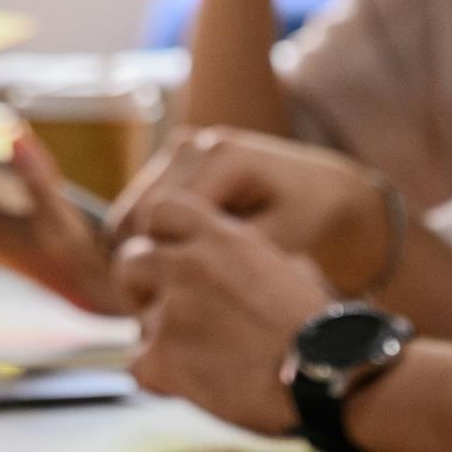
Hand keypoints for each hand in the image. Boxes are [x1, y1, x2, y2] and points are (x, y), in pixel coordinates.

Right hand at [110, 128, 388, 295]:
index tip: (166, 304)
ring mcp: (180, 149)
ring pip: (130, 211)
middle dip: (144, 260)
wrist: (320, 188)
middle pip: (136, 211)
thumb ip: (229, 257)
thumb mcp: (279, 242)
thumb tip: (178, 279)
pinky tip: (173, 267)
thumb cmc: (306, 218)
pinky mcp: (174, 163)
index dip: (157, 264)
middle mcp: (194, 145)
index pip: (158, 215)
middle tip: (157, 306)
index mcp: (221, 158)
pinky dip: (149, 239)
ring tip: (165, 290)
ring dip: (143, 251)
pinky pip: (141, 209)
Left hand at [116, 194, 333, 435]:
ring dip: (159, 339)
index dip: (159, 235)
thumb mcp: (283, 265)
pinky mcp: (165, 359)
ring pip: (136, 321)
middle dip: (141, 287)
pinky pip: (137, 366)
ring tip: (201, 357)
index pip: (161, 209)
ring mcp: (173, 312)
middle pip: (130, 261)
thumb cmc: (317, 327)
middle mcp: (190, 267)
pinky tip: (193, 384)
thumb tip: (220, 258)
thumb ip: (238, 255)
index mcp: (222, 238)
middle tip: (164, 310)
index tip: (171, 258)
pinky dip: (159, 379)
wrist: (329, 374)